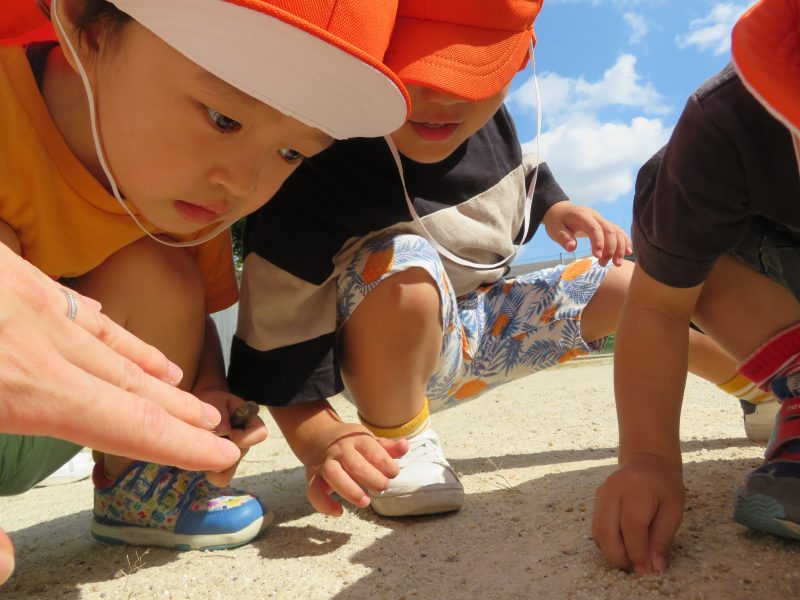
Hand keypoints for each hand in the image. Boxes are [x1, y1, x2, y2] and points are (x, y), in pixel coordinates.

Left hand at [0, 244, 241, 471]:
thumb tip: (4, 574)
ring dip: (144, 362)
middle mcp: (41, 339)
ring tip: (174, 379)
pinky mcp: (3, 269)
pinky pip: (62, 296)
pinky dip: (91, 317)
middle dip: (175, 407)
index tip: (223, 454)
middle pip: (128, 380)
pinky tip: (98, 316)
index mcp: (27, 386)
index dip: (182, 445)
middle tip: (210, 422)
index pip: (129, 424)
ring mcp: (25, 297)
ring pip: (103, 335)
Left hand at [197, 390, 267, 485]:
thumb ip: (220, 411)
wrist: (201, 410)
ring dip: (214, 461)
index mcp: (249, 423)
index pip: (259, 433)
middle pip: (240, 454)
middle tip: (207, 436)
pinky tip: (200, 459)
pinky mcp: (223, 468)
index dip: (245, 436)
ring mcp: (235, 457)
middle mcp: (245, 442)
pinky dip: (210, 472)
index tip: (230, 432)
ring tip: (201, 447)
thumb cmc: (211, 403)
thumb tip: (225, 429)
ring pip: (230, 469)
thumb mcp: (215, 400)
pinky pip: (221, 479)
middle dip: (222, 448)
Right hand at [304, 423, 407, 515]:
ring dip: (351, 491)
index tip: (393, 473)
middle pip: (355, 464)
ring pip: (334, 475)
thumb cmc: (351, 444)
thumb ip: (388, 447)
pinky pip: (314, 492)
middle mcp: (340, 450)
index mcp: (356, 440)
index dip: (387, 464)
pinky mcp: (313, 478)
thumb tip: (406, 446)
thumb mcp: (369, 440)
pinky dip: (325, 504)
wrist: (317, 438)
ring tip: (365, 502)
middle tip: (383, 487)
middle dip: (373, 479)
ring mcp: (325, 464)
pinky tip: (340, 512)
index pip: (373, 451)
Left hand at [542, 202, 631, 266]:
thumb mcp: (554, 230)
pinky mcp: (604, 224)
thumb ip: (563, 238)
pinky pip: (618, 231)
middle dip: (611, 249)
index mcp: (582, 216)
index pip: (594, 228)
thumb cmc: (557, 222)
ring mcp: (602, 220)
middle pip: (610, 231)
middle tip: (604, 264)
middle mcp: (595, 216)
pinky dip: (624, 241)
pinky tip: (628, 253)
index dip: (598, 242)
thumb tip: (571, 248)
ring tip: (617, 263)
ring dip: (620, 248)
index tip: (597, 257)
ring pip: (617, 232)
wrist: (560, 211)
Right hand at [592, 454, 684, 574]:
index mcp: (636, 489)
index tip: (646, 572)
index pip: (631, 528)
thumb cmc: (665, 486)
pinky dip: (607, 542)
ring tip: (630, 558)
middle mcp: (612, 490)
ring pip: (597, 531)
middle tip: (635, 568)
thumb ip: (662, 539)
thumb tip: (654, 568)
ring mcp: (601, 494)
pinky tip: (622, 546)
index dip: (637, 554)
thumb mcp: (674, 511)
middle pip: (606, 531)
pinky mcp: (596, 500)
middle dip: (619, 556)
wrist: (647, 461)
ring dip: (611, 551)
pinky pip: (596, 527)